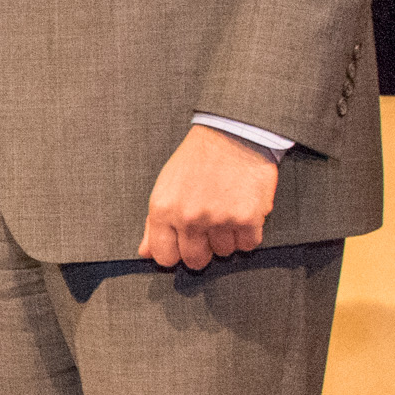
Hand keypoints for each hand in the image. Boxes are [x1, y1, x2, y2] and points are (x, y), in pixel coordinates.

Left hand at [140, 124, 278, 272]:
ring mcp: (219, 219)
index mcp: (164, 210)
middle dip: (203, 249)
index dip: (176, 254)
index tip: (184, 246)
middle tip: (209, 228)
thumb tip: (145, 252)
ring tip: (227, 211)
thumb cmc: (198, 158)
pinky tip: (243, 212)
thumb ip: (154, 223)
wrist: (234, 134)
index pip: (164, 257)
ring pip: (224, 252)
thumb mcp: (166, 185)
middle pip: (195, 261)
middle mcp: (189, 218)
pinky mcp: (247, 218)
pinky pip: (248, 244)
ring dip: (227, 238)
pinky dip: (248, 233)